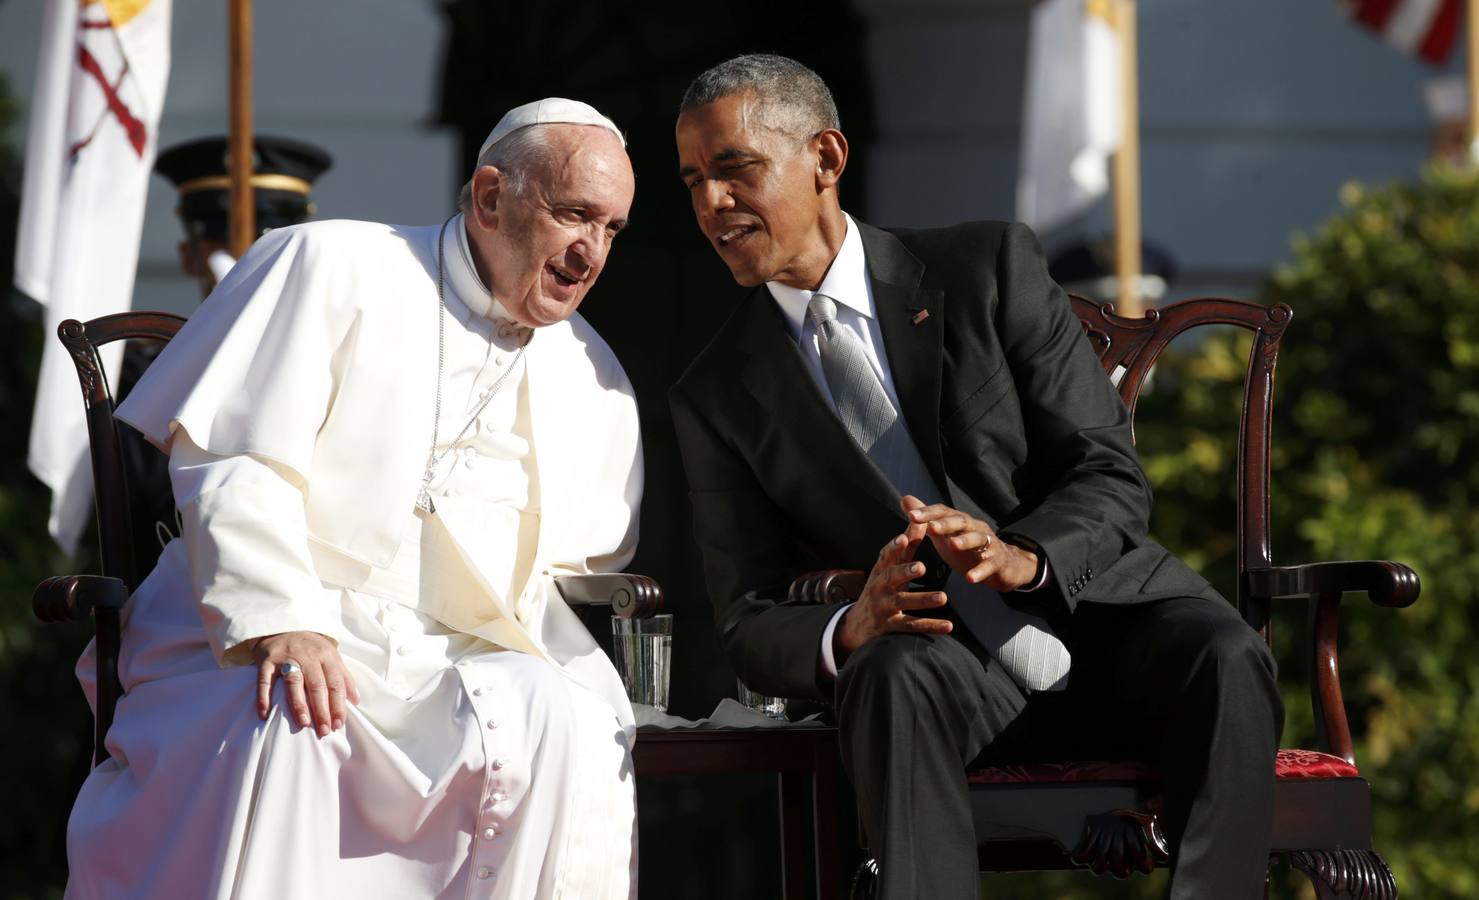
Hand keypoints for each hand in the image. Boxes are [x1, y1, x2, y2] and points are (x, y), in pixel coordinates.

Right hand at [252, 631, 359, 736]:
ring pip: (293, 682)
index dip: (338, 705)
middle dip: (322, 709)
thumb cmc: (311, 647)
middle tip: (323, 730)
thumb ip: (343, 677)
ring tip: (303, 723)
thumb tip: (356, 700)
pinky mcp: (267, 660)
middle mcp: (308, 656)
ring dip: (298, 703)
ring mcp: (286, 657)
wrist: (284, 625)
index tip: (338, 724)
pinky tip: (264, 714)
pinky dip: (264, 697)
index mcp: (327, 656)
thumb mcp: (331, 656)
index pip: (335, 683)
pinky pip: (264, 680)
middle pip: (317, 685)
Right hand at [834, 524, 951, 659]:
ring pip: (903, 602)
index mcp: (881, 570)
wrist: (858, 625)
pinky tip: (948, 626)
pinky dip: (930, 626)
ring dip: (923, 600)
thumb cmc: (880, 588)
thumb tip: (920, 519)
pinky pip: (912, 626)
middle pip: (891, 578)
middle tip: (921, 566)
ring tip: (943, 597)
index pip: (886, 556)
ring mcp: (884, 607)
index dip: (894, 547)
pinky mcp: (892, 626)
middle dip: (905, 571)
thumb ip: (906, 545)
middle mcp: (880, 587)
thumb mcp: (889, 567)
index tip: (903, 538)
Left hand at [902, 495, 1039, 591]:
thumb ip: (926, 519)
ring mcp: (989, 544)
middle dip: (946, 523)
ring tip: (953, 545)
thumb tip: (905, 500)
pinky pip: (990, 565)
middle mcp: (976, 528)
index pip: (944, 512)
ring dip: (965, 541)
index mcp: (960, 522)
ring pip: (979, 539)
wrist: (1004, 566)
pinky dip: (980, 571)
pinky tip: (970, 578)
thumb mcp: (944, 535)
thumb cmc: (969, 549)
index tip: (912, 515)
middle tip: (931, 527)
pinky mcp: (998, 562)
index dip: (929, 513)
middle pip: (962, 522)